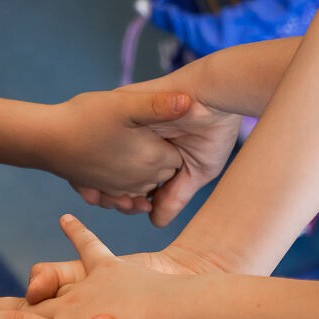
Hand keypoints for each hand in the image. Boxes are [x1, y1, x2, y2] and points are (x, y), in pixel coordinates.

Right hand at [44, 90, 187, 210]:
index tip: (156, 129)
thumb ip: (159, 105)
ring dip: (143, 176)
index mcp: (153, 158)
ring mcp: (120, 189)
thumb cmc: (85, 117)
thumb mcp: (124, 104)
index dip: (170, 142)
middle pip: (163, 175)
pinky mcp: (102, 192)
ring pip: (143, 188)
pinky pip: (122, 197)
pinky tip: (115, 173)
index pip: (178, 157)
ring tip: (130, 153)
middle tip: (144, 138)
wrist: (46, 139)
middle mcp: (140, 180)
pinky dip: (123, 189)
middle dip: (159, 161)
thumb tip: (190, 101)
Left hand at [114, 81, 241, 226]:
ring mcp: (128, 123)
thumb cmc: (215, 129)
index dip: (126, 195)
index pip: (132, 179)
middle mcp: (137, 138)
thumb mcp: (197, 171)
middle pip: (112, 169)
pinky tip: (104, 164)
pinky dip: (98, 151)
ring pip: (102, 152)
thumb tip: (156, 224)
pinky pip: (100, 130)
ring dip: (102, 172)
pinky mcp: (122, 106)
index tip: (129, 209)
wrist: (219, 94)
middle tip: (117, 203)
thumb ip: (175, 196)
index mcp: (153, 152)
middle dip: (110, 187)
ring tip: (106, 189)